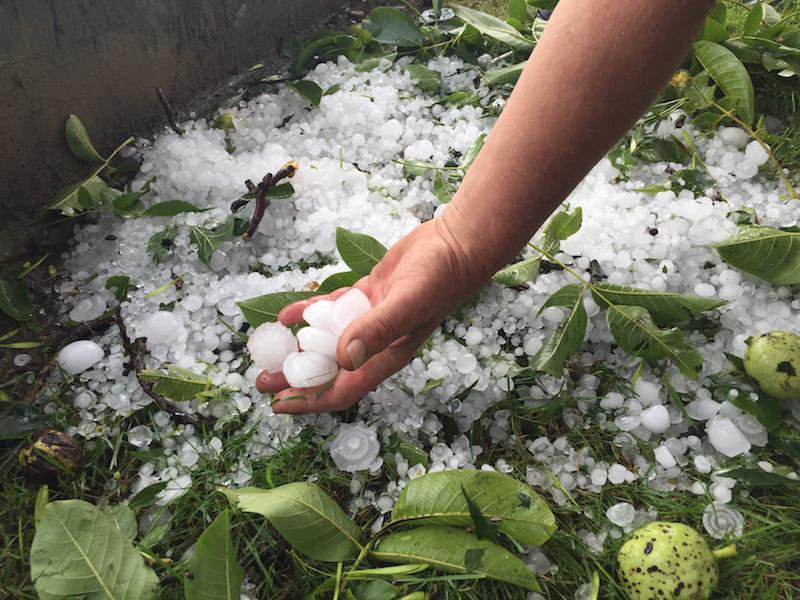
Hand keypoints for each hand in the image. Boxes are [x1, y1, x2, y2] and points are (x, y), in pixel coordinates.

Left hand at [256, 210, 488, 413]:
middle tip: (260, 379)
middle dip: (293, 377)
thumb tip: (343, 357)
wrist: (455, 246)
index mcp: (385, 357)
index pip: (342, 390)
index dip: (309, 401)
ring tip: (266, 349)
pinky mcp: (366, 296)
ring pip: (324, 342)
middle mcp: (374, 344)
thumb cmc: (438, 278)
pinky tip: (286, 315)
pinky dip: (308, 314)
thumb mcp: (406, 304)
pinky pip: (330, 311)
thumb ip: (377, 330)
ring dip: (296, 347)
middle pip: (326, 370)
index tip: (278, 405)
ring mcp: (368, 320)